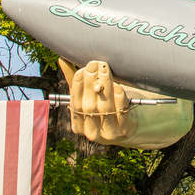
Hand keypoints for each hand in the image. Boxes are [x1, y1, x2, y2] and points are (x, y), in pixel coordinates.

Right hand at [59, 58, 192, 148]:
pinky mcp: (125, 131)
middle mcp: (91, 132)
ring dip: (105, 86)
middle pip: (89, 106)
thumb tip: (62, 59)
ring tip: (106, 69)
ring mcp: (108, 134)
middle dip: (91, 82)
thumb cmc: (108, 106)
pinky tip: (118, 86)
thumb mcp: (91, 95)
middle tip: (96, 64)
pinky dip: (119, 98)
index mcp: (78, 125)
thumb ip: (76, 81)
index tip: (83, 69)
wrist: (131, 123)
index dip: (78, 85)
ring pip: (104, 108)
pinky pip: (121, 113)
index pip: (75, 103)